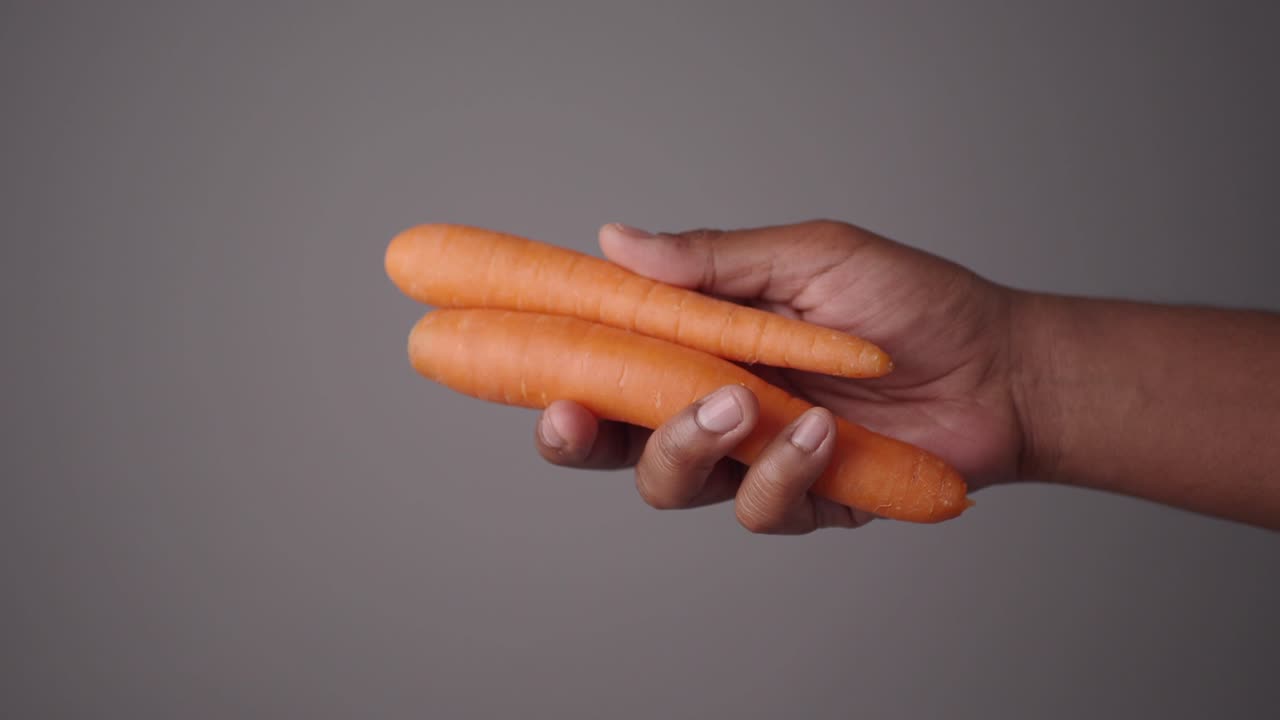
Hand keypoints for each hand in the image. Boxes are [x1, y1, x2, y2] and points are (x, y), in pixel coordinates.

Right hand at [534, 220, 1024, 532]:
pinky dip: (780, 474)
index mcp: (700, 339)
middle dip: (575, 434)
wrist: (1002, 368)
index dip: (550, 355)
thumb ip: (713, 261)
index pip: (605, 352)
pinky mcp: (801, 501)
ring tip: (742, 404)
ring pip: (669, 481)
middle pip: (611, 435)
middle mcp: (713, 401)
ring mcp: (752, 456)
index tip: (506, 347)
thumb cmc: (908, 303)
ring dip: (688, 445)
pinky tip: (820, 435)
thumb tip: (614, 240)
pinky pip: (757, 509)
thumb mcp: (809, 258)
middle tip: (567, 415)